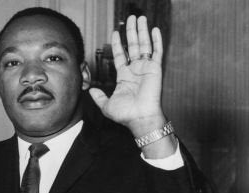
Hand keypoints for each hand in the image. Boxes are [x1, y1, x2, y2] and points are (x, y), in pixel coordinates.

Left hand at [88, 16, 164, 135]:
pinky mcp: (156, 69)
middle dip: (131, 31)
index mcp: (124, 76)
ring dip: (142, 31)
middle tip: (130, 18)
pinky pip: (157, 52)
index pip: (120, 55)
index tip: (115, 32)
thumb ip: (99, 97)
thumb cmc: (126, 115)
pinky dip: (156, 40)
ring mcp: (146, 68)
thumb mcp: (106, 106)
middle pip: (133, 46)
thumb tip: (91, 91)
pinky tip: (154, 29)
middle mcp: (136, 70)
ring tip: (140, 18)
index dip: (118, 43)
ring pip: (144, 45)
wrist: (140, 118)